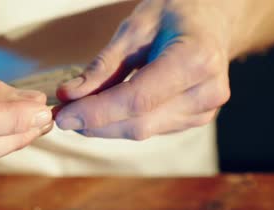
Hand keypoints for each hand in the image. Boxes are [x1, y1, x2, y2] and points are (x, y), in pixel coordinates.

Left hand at [55, 0, 231, 139]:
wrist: (212, 20)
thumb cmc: (174, 14)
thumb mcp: (135, 28)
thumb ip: (102, 65)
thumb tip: (68, 96)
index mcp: (196, 59)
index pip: (138, 99)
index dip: (97, 112)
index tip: (62, 117)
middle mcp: (207, 91)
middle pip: (139, 123)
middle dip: (95, 124)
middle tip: (61, 117)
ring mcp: (205, 110)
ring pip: (143, 131)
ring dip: (105, 126)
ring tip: (78, 112)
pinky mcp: (196, 120)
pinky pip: (151, 128)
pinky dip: (123, 123)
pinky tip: (105, 111)